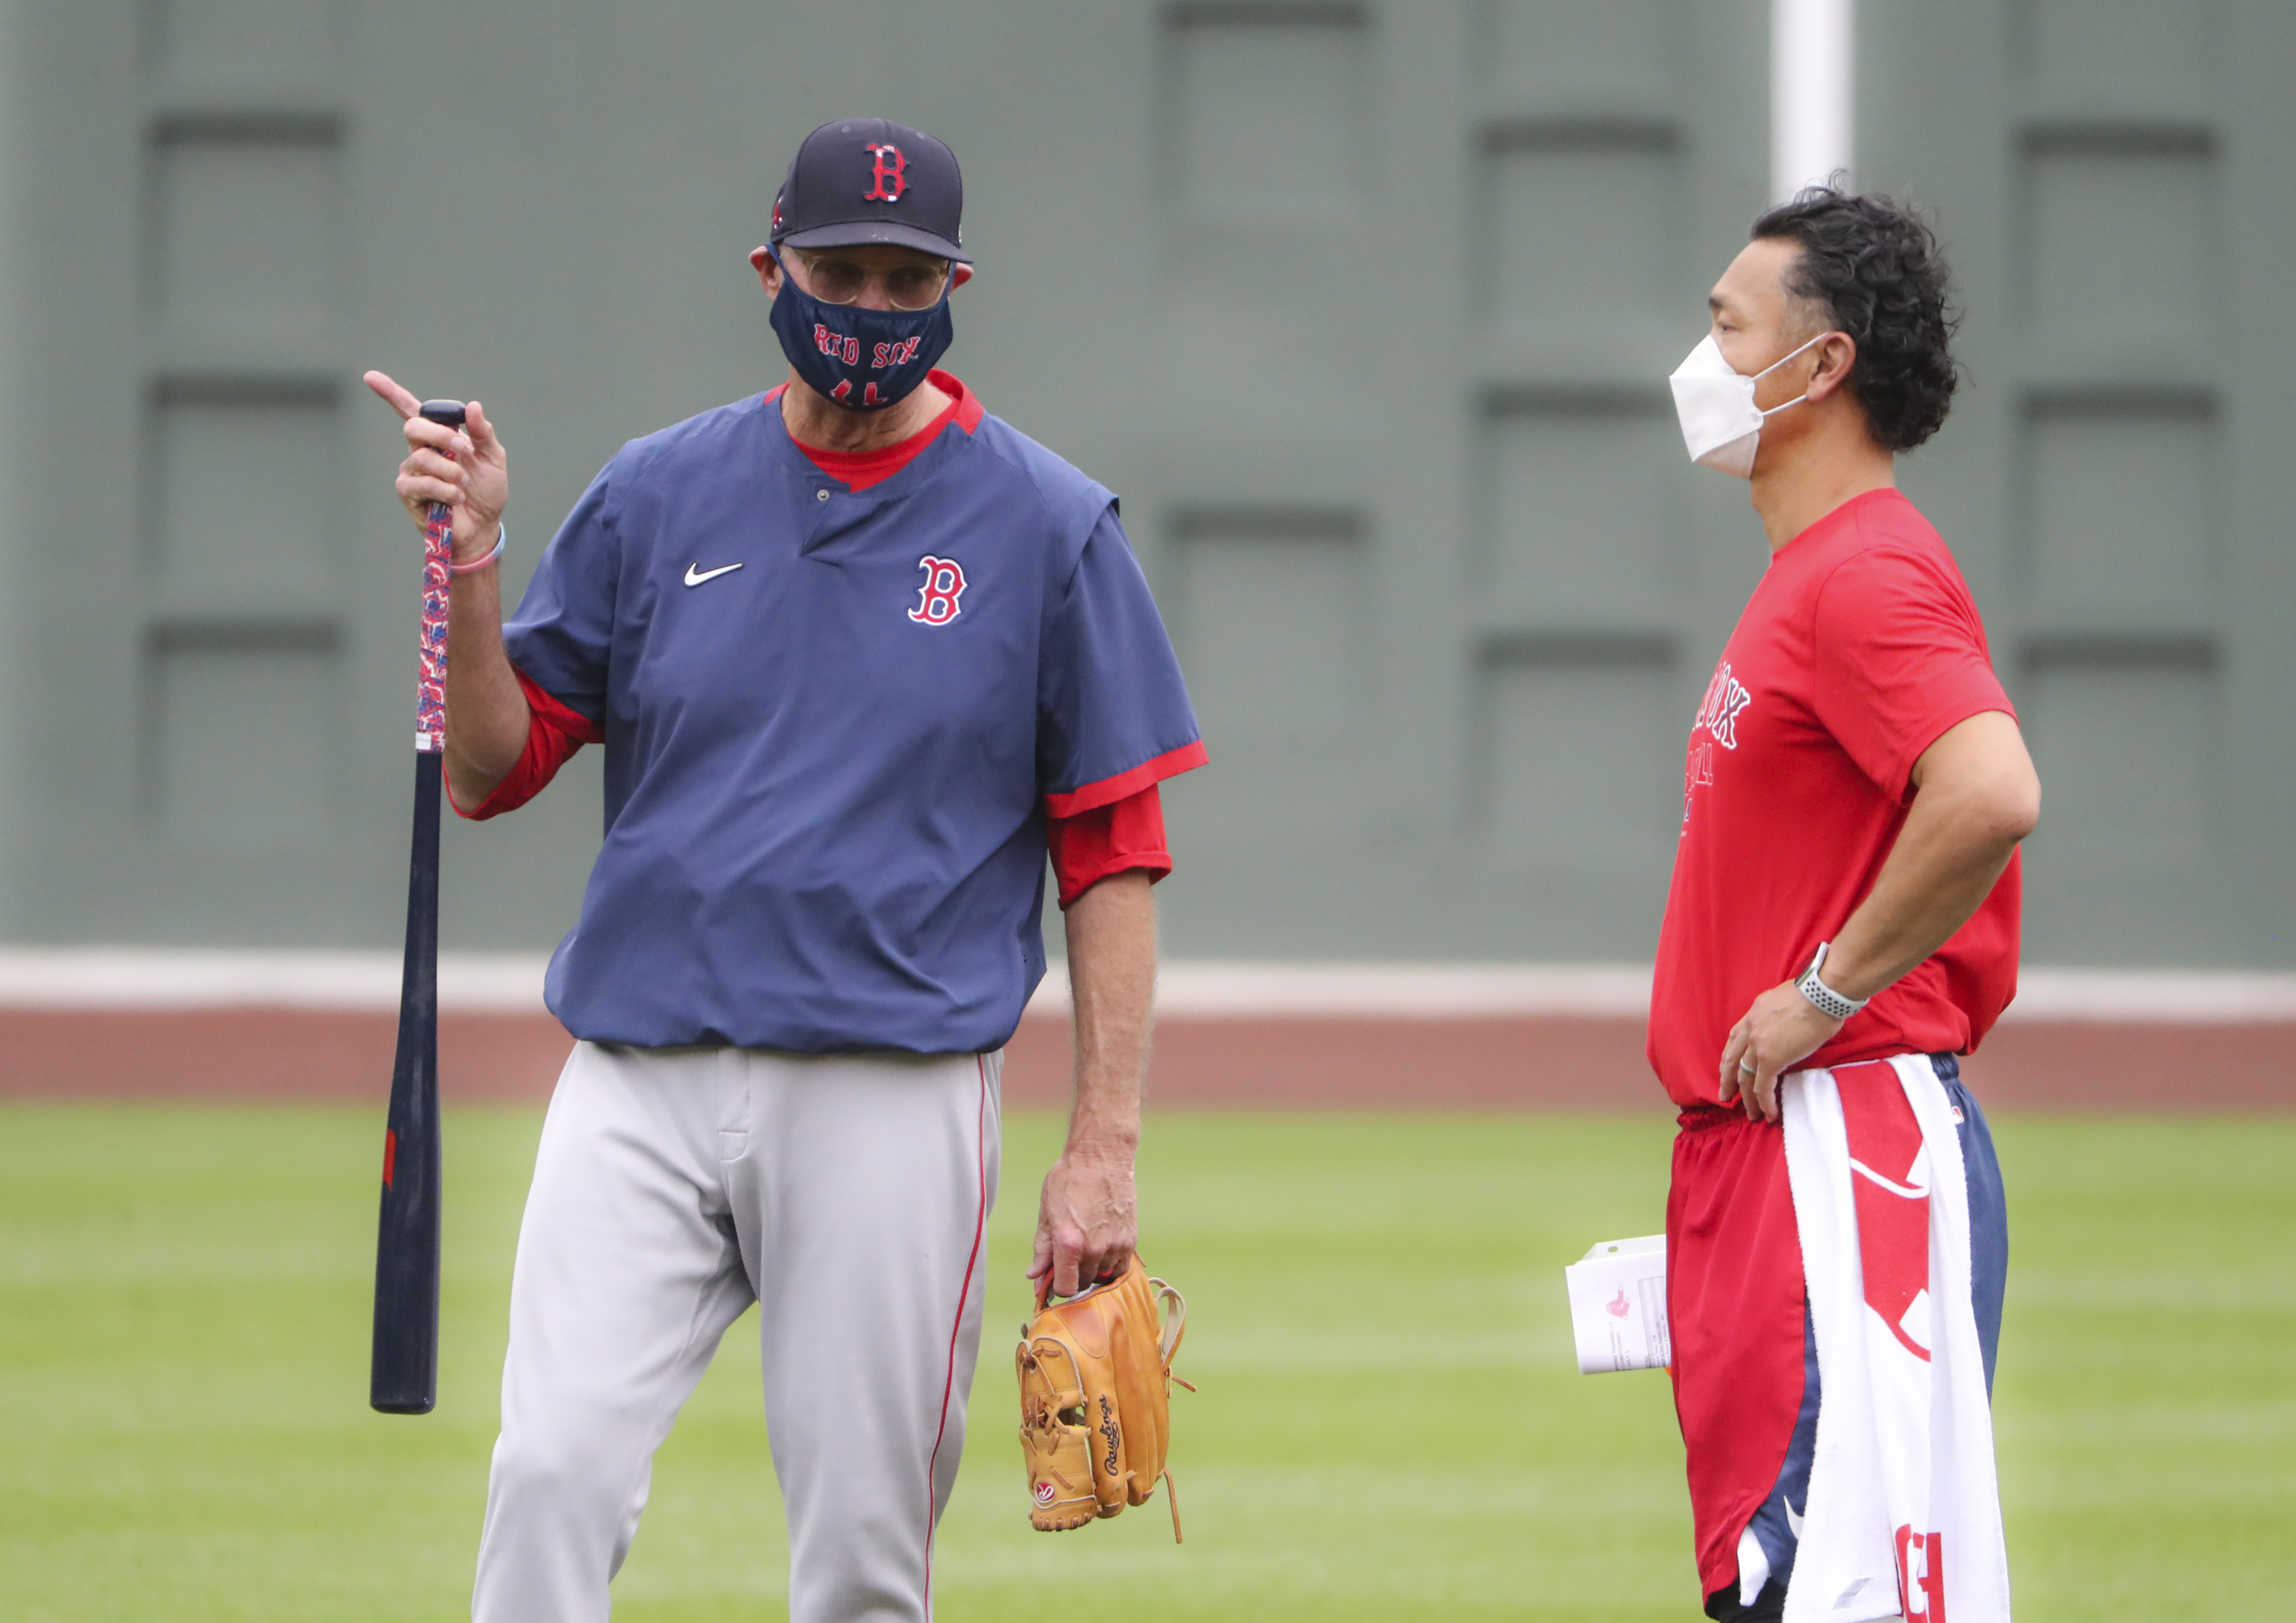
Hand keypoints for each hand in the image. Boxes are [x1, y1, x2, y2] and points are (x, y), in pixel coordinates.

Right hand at [364, 370, 507, 564]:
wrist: (483, 527)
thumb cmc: (485, 492)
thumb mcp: (492, 459)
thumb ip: (483, 432)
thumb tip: (473, 406)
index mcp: (438, 437)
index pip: (410, 411)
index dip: (390, 393)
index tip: (370, 377)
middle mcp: (420, 450)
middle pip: (413, 427)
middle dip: (441, 435)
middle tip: (463, 450)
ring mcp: (412, 471)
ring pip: (422, 458)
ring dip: (451, 471)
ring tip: (463, 485)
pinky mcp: (408, 493)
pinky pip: (421, 483)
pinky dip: (445, 490)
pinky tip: (455, 499)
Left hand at [1027, 1144, 1136, 1299]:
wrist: (1101, 1157)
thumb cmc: (1069, 1180)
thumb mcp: (1047, 1213)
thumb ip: (1042, 1249)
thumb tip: (1034, 1277)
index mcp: (1068, 1243)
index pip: (1065, 1289)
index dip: (1056, 1287)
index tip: (1054, 1277)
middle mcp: (1094, 1249)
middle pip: (1083, 1284)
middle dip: (1073, 1276)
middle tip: (1069, 1256)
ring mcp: (1115, 1245)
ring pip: (1102, 1277)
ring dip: (1092, 1270)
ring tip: (1086, 1246)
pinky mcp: (1130, 1240)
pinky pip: (1120, 1267)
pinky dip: (1110, 1265)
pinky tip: (1102, 1248)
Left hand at [1718, 980, 1843, 1122]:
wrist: (1822, 994)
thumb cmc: (1815, 993)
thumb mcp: (1785, 999)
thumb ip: (1778, 1012)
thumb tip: (1788, 1020)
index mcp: (1754, 1013)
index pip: (1735, 1037)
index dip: (1730, 1056)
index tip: (1728, 1068)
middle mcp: (1751, 1028)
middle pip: (1732, 1059)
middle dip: (1727, 1079)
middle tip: (1725, 1095)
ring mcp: (1758, 1045)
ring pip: (1744, 1077)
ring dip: (1746, 1098)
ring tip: (1750, 1113)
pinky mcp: (1771, 1059)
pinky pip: (1762, 1086)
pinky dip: (1764, 1102)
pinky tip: (1768, 1113)